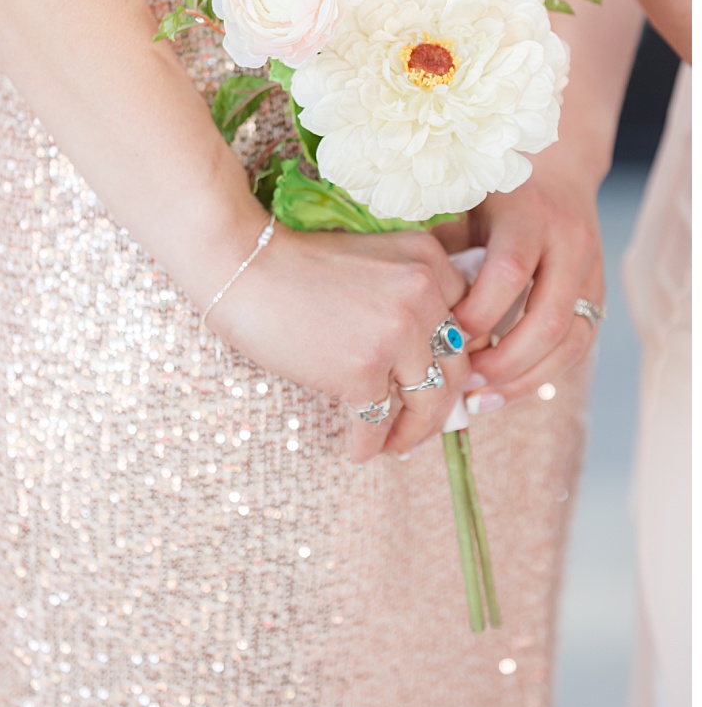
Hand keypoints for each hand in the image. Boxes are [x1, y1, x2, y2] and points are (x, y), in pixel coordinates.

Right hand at [210, 225, 469, 462]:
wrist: (239, 265)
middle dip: (443, 402)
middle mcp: (423, 294)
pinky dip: (368, 443)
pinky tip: (357, 451)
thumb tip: (426, 351)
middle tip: (424, 421)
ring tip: (397, 444)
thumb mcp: (367, 254)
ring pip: (429, 399)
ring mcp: (395, 334)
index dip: (455, 355)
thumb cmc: (291, 262)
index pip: (468, 319)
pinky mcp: (362, 371)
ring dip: (415, 430)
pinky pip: (378, 421)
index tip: (442, 378)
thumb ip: (405, 286)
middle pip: (456, 364)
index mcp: (428, 260)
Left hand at [450, 162, 603, 413]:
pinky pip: (578, 347)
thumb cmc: (492, 193)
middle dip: (503, 360)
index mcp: (529, 218)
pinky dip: (542, 376)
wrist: (557, 170)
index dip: (476, 313)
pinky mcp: (598, 296)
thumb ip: (443, 249)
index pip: (507, 274)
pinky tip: (502, 391)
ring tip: (479, 399)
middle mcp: (569, 245)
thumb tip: (414, 308)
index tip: (442, 336)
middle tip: (461, 381)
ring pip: (570, 342)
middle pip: (547, 319)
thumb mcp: (462, 207)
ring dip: (524, 378)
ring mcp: (592, 273)